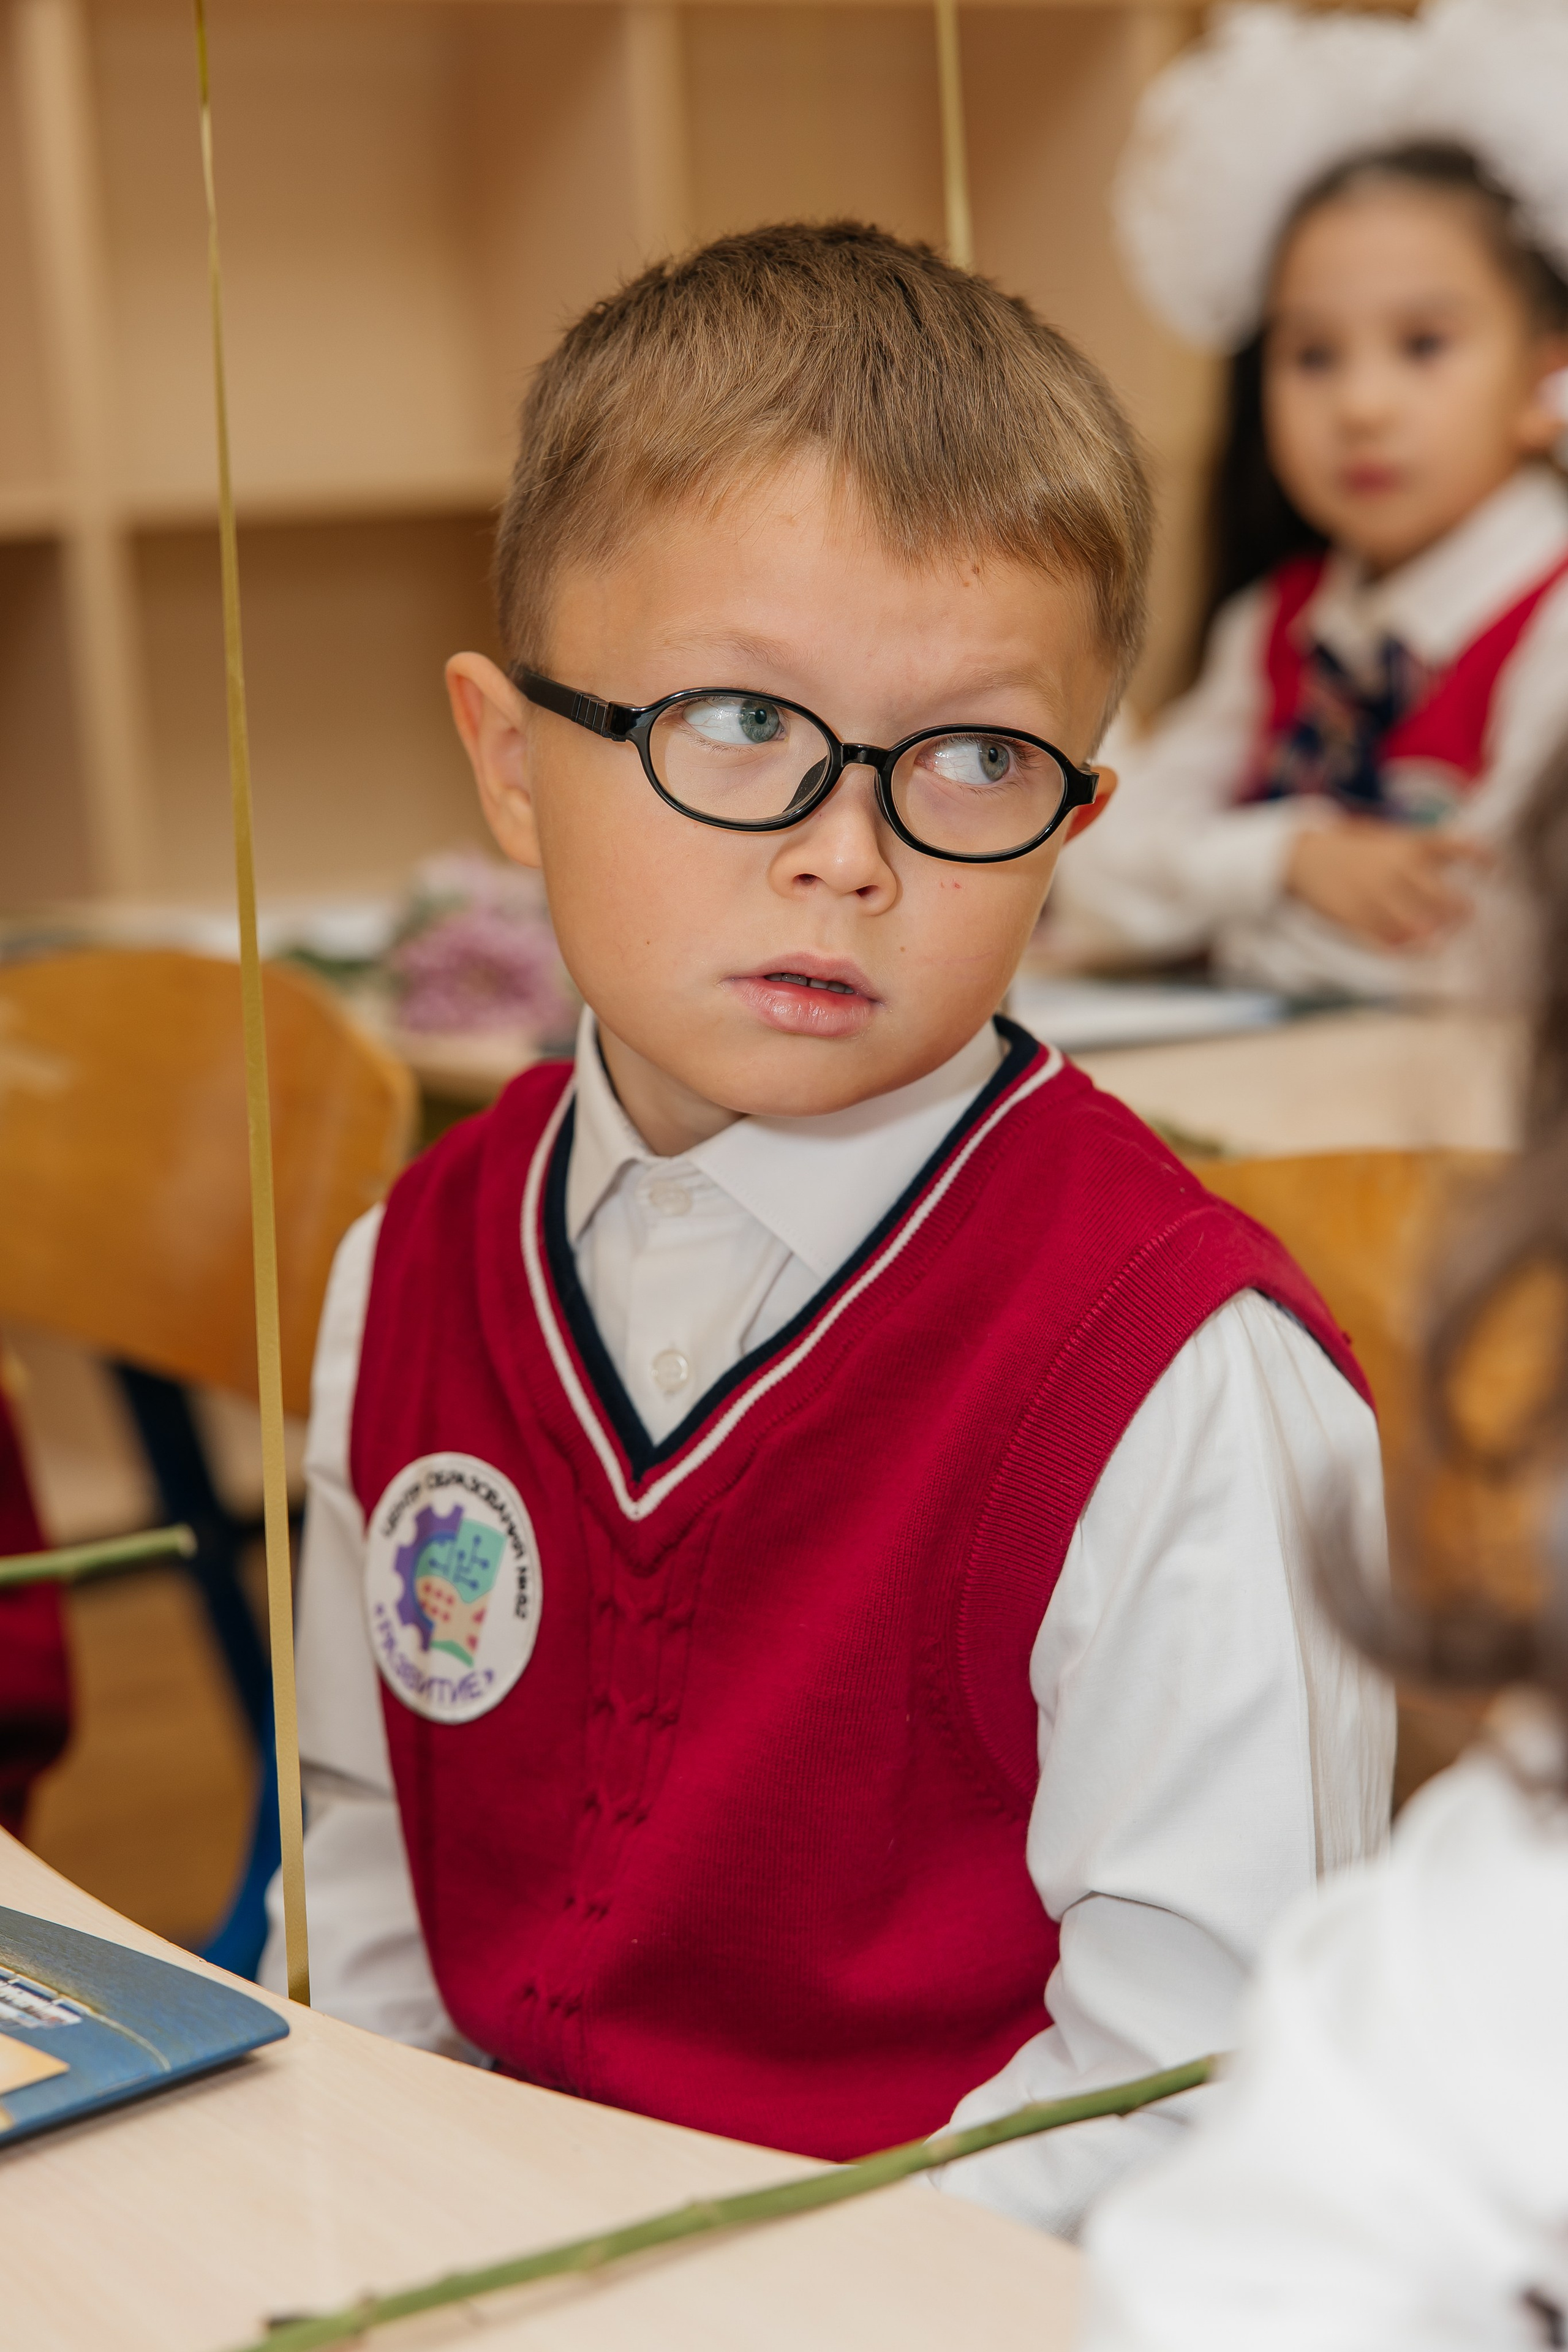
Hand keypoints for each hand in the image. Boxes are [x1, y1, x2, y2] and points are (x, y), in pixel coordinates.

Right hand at [1284, 818, 1489, 949]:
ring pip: (1422, 928)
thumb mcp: (1386, 836)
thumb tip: (1459, 859)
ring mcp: (1377, 896)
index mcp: (1409, 845)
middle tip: (1461, 918)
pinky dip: (1404, 950)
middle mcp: (1397, 870)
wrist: (1300, 856)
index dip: (1482, 859)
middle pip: (1447, 900)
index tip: (1492, 868)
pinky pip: (1389, 943)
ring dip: (1435, 936)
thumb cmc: (1349, 847)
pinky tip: (1409, 949)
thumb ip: (1419, 847)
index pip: (1457, 848)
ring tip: (1438, 940)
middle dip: (1461, 912)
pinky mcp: (1356, 919)